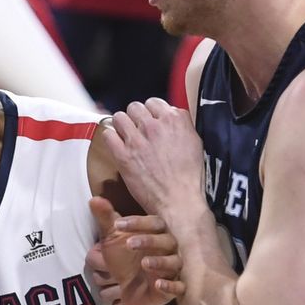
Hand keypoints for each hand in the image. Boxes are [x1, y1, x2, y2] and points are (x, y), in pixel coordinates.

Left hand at [86, 197, 182, 304]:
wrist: (130, 287)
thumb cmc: (125, 258)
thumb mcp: (112, 238)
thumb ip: (106, 219)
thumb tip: (94, 200)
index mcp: (156, 233)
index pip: (154, 223)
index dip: (137, 223)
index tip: (117, 224)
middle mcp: (168, 249)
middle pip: (166, 241)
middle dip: (149, 241)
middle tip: (129, 243)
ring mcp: (172, 268)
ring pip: (174, 262)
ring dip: (160, 262)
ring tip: (144, 263)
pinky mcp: (173, 288)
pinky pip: (178, 287)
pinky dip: (170, 286)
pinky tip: (158, 285)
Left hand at [103, 100, 207, 218]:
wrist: (180, 201)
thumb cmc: (190, 176)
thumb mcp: (195, 143)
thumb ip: (182, 125)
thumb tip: (172, 117)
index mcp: (174, 120)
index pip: (154, 103)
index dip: (151, 112)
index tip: (150, 121)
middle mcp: (154, 126)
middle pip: (135, 107)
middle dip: (135, 117)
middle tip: (137, 129)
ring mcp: (137, 140)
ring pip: (119, 117)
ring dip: (121, 125)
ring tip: (124, 135)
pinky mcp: (124, 155)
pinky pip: (108, 135)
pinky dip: (111, 138)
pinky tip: (116, 145)